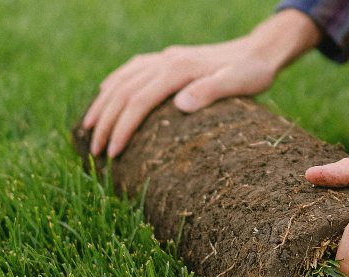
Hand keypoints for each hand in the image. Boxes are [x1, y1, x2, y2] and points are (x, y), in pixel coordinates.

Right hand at [82, 9, 320, 157]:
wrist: (260, 52)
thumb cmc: (253, 73)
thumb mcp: (239, 84)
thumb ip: (211, 91)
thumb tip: (180, 105)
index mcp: (178, 69)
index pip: (139, 101)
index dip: (122, 128)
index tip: (112, 153)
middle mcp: (165, 60)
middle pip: (123, 92)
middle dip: (105, 123)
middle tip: (94, 152)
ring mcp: (165, 58)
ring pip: (122, 80)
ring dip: (103, 104)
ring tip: (88, 129)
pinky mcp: (169, 60)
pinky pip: (132, 70)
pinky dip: (115, 83)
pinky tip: (106, 94)